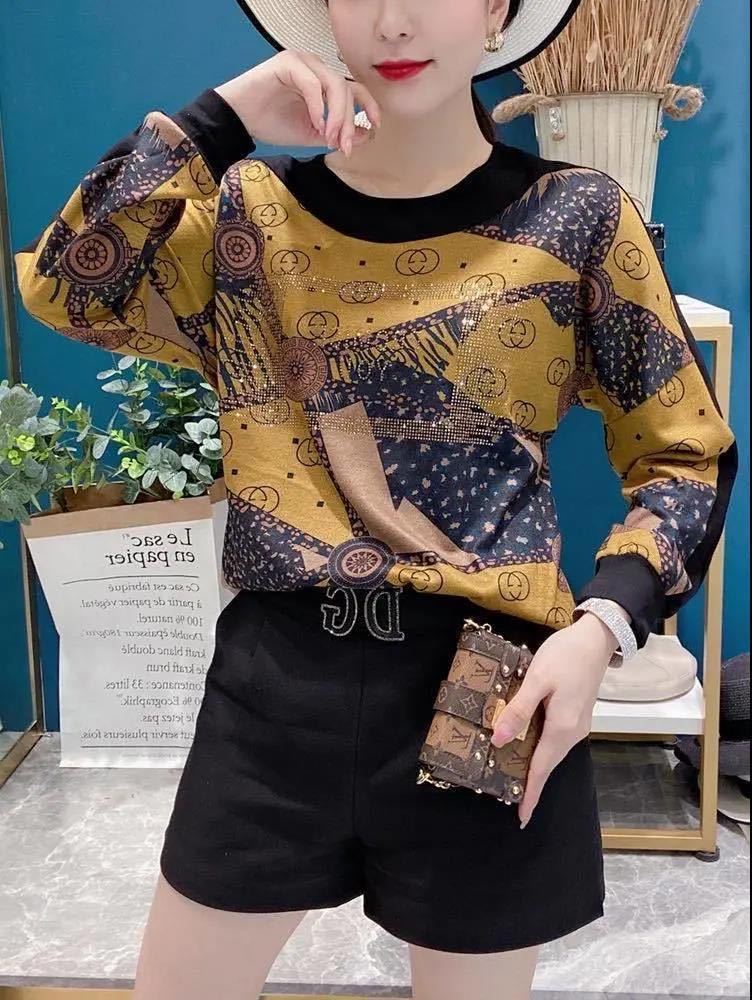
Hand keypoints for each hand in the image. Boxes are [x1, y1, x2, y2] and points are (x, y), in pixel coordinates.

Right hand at [214, 50, 381, 155]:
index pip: (355, 89)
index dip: (369, 107)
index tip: (375, 127)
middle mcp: (316, 68)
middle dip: (349, 121)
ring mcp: (302, 63)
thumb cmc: (271, 123)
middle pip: (347, 90)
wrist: (238, 119)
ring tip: (329, 137)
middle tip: (344, 146)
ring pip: (334, 85)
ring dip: (336, 115)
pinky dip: (317, 107)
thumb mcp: (312, 134)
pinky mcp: (287, 63)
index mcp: (323, 82)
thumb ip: (337, 134)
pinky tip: (315, 124)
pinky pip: (312, 84)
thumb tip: (366, 135)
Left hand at [490, 613, 619, 827]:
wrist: (596, 639)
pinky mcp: (576, 715)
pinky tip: (527, 744)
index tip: (521, 817)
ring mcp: (577, 724)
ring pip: (551, 751)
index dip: (531, 792)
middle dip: (531, 782)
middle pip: (548, 763)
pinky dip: (541, 748)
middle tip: (511, 798)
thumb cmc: (565, 656)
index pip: (541, 767)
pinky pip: (555, 739)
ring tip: (515, 776)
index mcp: (562, 727)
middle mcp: (573, 732)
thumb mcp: (537, 680)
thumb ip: (518, 710)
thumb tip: (498, 739)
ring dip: (535, 765)